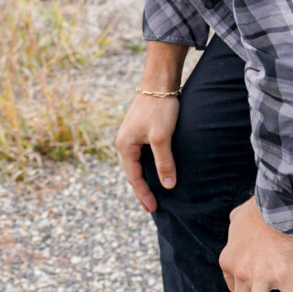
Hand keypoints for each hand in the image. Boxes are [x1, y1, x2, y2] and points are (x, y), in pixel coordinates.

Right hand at [116, 91, 180, 211]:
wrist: (160, 82)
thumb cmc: (159, 108)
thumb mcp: (162, 137)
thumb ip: (164, 162)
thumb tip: (167, 185)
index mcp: (125, 145)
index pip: (133, 176)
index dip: (143, 193)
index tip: (153, 208)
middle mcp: (125, 141)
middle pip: (133, 172)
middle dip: (141, 189)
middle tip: (152, 207)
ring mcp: (132, 135)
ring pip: (138, 163)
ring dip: (145, 179)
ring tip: (154, 193)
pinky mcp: (141, 130)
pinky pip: (143, 155)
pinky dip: (148, 167)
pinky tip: (156, 170)